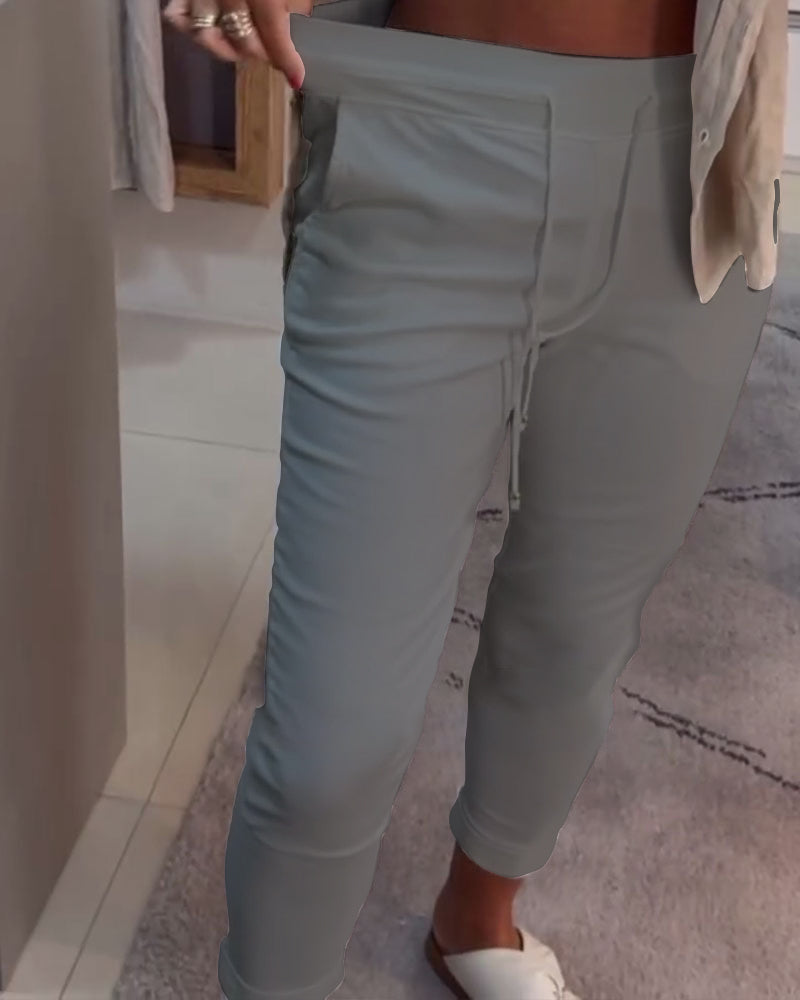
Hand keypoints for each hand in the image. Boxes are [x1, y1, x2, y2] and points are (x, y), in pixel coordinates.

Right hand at [163, 0, 312, 89]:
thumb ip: (299, 1)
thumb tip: (303, 23)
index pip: (273, 36)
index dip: (286, 60)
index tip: (296, 76)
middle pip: (243, 42)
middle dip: (260, 54)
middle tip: (272, 53)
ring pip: (206, 35)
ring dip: (226, 47)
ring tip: (242, 44)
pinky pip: (177, 14)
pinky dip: (188, 25)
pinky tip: (208, 26)